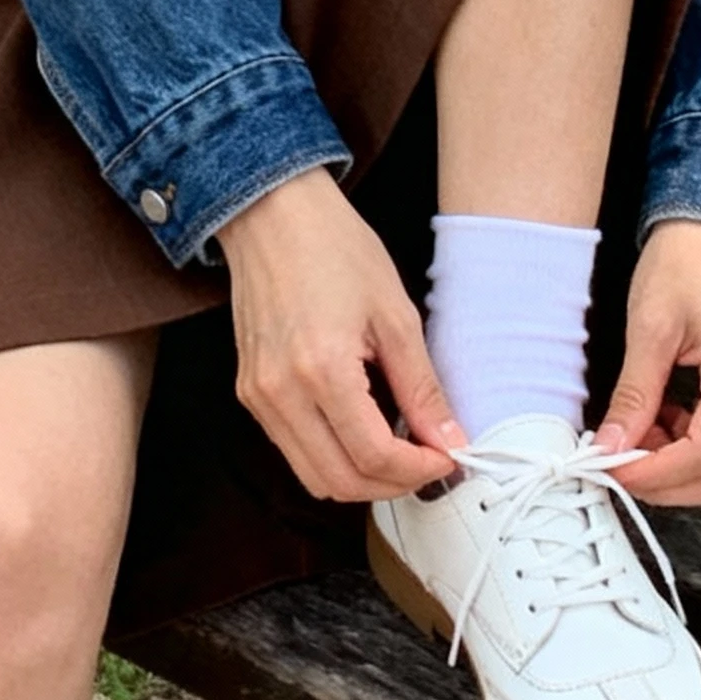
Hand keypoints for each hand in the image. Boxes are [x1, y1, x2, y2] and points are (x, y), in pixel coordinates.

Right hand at [217, 168, 464, 501]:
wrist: (273, 214)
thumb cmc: (334, 248)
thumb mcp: (395, 314)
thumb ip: (422, 387)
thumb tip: (450, 440)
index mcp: (321, 369)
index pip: (373, 457)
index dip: (418, 470)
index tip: (448, 457)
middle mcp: (280, 393)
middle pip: (339, 482)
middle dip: (392, 485)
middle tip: (429, 462)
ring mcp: (258, 397)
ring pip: (313, 476)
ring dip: (361, 478)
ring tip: (399, 450)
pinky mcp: (250, 392)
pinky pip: (292, 449)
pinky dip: (332, 455)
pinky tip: (363, 428)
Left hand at [595, 220, 700, 505]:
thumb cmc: (689, 257)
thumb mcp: (650, 324)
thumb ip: (634, 394)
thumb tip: (612, 446)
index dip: (656, 475)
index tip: (613, 470)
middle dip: (669, 484)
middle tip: (620, 468)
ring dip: (681, 466)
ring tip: (635, 439)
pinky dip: (696, 445)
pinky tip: (661, 422)